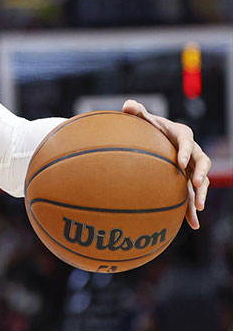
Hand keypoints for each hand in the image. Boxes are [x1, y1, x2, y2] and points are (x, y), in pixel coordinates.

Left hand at [123, 100, 210, 228]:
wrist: (154, 139)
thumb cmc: (148, 128)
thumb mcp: (143, 119)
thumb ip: (137, 112)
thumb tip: (127, 105)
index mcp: (181, 134)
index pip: (187, 141)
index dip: (185, 151)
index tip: (181, 162)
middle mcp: (191, 151)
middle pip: (203, 162)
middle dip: (202, 174)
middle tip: (197, 184)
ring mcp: (192, 167)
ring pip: (201, 181)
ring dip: (201, 193)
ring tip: (198, 207)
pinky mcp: (187, 181)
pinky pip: (192, 195)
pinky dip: (191, 210)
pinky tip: (193, 225)